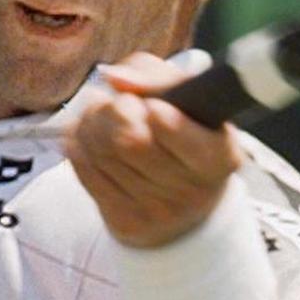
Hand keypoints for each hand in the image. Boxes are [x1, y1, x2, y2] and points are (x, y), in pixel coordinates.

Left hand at [63, 51, 242, 248]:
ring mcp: (157, 211)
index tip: (151, 105)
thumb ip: (160, 78)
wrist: (184, 202)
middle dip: (114, 110)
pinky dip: (79, 142)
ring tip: (102, 113)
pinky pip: (84, 170)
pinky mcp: (124, 221)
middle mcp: (192, 190)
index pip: (182, 137)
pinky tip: (89, 135)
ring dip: (92, 122)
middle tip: (117, 101)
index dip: (158, 114)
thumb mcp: (192, 101)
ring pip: (102, 153)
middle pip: (131, 141)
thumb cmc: (188, 134)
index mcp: (219, 156)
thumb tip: (115, 78)